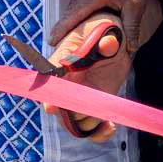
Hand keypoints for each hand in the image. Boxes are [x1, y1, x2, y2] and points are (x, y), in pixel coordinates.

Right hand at [43, 12, 130, 142]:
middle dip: (73, 114)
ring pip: (75, 120)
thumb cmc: (103, 29)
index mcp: (62, 61)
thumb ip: (106, 39)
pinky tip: (110, 127)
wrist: (113, 37)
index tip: (52, 106)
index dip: (49, 94)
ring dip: (90, 125)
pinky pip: (91, 125)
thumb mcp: (105, 30)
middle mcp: (67, 82)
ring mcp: (80, 95)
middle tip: (91, 114)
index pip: (49, 78)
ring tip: (108, 124)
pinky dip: (99, 132)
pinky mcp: (94, 104)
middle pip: (59, 106)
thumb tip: (108, 44)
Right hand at [51, 0, 162, 53]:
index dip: (61, 30)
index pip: (72, 15)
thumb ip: (132, 27)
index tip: (52, 43)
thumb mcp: (136, 5)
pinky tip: (74, 32)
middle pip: (67, 15)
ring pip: (70, 12)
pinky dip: (72, 20)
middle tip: (58, 52)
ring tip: (62, 45)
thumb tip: (130, 49)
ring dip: (66, 26)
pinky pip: (75, 8)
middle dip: (61, 32)